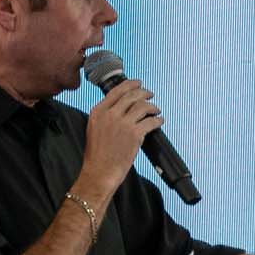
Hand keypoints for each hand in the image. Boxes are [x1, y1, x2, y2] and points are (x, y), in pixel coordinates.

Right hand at [79, 80, 163, 194]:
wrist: (99, 171)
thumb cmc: (98, 154)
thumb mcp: (94, 128)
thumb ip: (106, 115)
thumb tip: (122, 106)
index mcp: (98, 112)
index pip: (117, 91)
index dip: (131, 85)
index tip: (138, 83)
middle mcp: (109, 115)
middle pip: (132, 95)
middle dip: (144, 93)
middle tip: (150, 94)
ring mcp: (122, 124)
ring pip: (143, 106)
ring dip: (153, 107)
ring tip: (156, 110)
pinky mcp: (134, 134)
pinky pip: (152, 121)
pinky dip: (158, 120)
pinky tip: (160, 121)